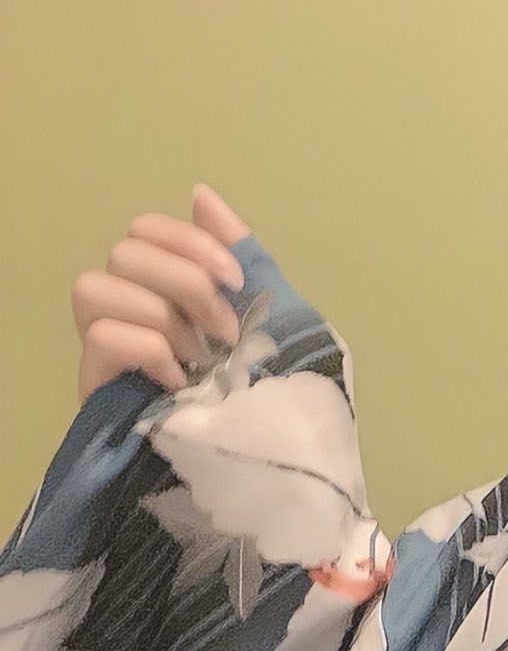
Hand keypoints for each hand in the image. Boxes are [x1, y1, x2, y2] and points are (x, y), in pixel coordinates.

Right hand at [72, 183, 253, 406]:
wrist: (264, 455)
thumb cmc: (265, 383)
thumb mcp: (269, 311)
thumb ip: (241, 251)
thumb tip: (201, 195)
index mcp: (163, 285)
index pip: (145, 228)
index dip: (190, 242)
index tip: (237, 282)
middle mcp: (125, 306)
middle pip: (124, 253)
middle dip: (185, 285)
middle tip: (225, 333)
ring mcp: (105, 345)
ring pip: (95, 288)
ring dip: (163, 320)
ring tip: (200, 360)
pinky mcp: (95, 383)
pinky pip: (101, 336)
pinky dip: (149, 351)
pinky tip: (178, 380)